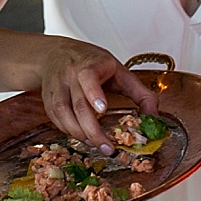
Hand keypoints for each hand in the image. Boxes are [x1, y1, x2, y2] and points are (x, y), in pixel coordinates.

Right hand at [36, 38, 159, 150]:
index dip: (94, 93)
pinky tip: (81, 136)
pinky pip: (55, 118)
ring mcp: (56, 85)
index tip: (103, 109)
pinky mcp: (47, 97)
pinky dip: (68, 130)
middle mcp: (70, 73)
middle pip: (78, 104)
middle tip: (108, 147)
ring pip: (63, 113)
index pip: (88, 76)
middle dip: (93, 130)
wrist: (56, 53)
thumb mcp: (120, 71)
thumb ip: (141, 94)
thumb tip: (154, 119)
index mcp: (91, 64)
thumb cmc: (92, 63)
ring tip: (95, 144)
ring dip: (79, 133)